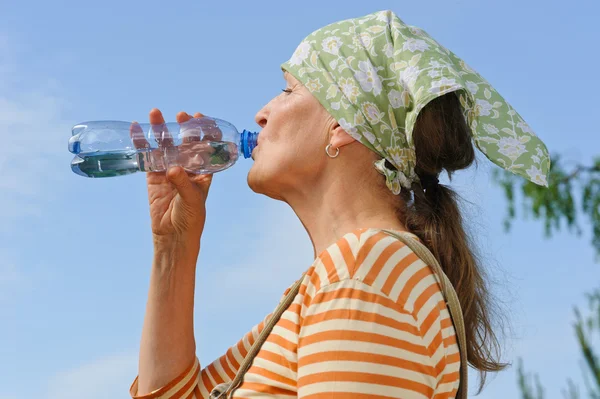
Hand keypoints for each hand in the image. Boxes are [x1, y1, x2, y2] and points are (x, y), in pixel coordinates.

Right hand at [130, 109, 219, 246]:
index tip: (201, 118)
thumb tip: (173, 168)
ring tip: (154, 114)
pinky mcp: (153, 177)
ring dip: (160, 130)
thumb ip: (183, 183)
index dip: (205, 131)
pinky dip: (142, 144)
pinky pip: (147, 157)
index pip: (207, 146)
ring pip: (164, 146)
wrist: (173, 237)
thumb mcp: (192, 200)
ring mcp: (169, 170)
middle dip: (183, 127)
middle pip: (184, 142)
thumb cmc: (191, 219)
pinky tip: (136, 130)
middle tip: (180, 115)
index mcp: (204, 171)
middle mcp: (187, 167)